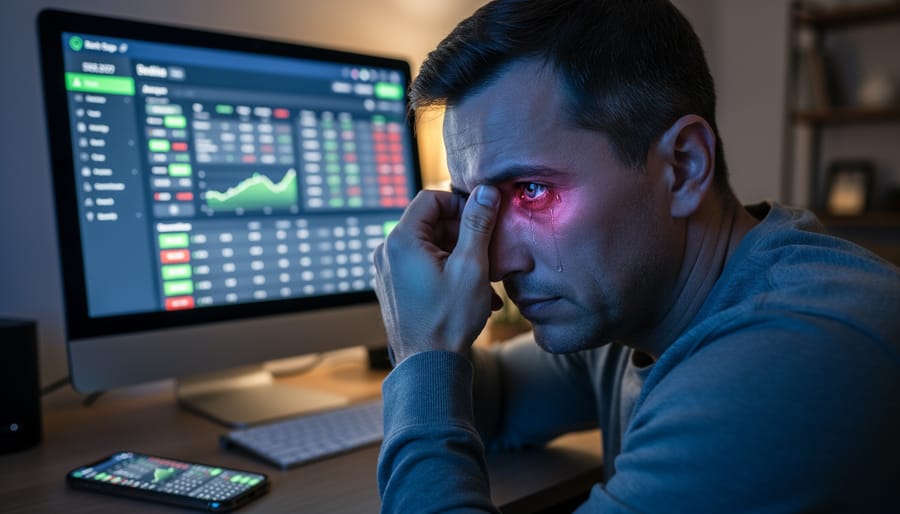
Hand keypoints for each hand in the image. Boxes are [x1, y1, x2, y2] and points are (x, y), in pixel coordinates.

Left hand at [373, 185, 501, 363]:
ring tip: (486, 279)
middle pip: (430, 223)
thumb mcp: (471, 267)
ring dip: (460, 255)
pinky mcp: (394, 287)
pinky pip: (422, 266)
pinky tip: (473, 292)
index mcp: (401, 241)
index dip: (460, 205)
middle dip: (463, 234)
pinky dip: (448, 271)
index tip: (483, 221)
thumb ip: (477, 224)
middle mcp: (387, 252)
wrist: (428, 367)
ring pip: (429, 246)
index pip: (430, 199)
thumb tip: (485, 191)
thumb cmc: (448, 320)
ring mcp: (388, 271)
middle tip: (489, 252)